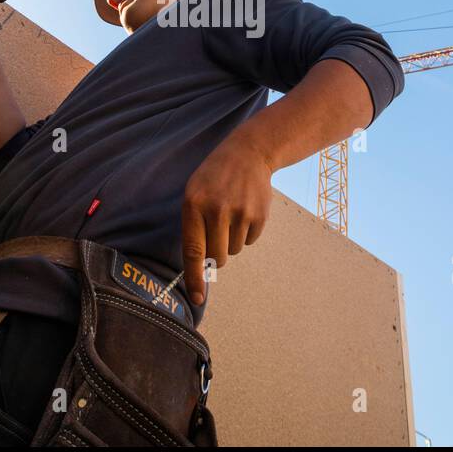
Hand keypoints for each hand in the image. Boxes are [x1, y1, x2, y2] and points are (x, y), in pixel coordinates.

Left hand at [181, 137, 272, 305]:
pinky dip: (246, 232)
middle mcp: (217, 210)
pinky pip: (250, 241)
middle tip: (218, 230)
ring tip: (231, 211)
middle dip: (216, 253)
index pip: (192, 251)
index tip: (197, 298)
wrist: (248, 153)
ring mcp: (240, 213)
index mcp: (194, 205)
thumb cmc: (214, 178)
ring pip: (234, 250)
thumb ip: (193, 227)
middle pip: (216, 257)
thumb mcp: (194, 193)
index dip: (194, 278)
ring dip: (232, 239)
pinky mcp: (259, 216)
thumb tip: (200, 266)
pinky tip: (245, 209)